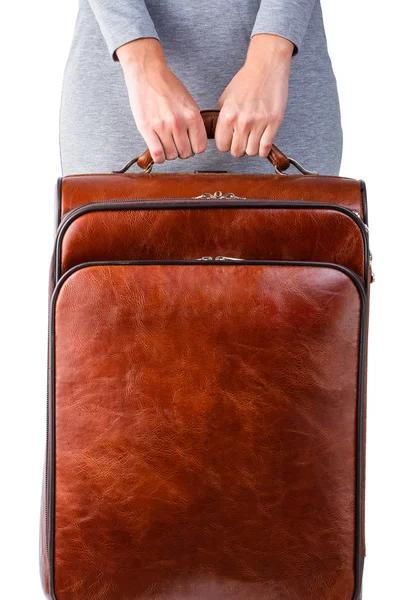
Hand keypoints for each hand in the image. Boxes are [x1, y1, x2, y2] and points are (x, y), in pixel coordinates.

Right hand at [117, 38, 206, 163]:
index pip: (200, 147)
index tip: (190, 145)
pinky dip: (159, 157)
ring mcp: (162, 126)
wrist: (147, 72)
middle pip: (185, 153)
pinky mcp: (147, 128)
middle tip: (176, 144)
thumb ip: (193, 122)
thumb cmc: (167, 85)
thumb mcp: (188, 102)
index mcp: (192, 115)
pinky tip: (158, 151)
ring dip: (169, 153)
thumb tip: (196, 142)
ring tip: (166, 144)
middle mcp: (178, 122)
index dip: (195, 148)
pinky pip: (157, 154)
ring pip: (171, 155)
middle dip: (181, 151)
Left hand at [215, 34, 292, 158]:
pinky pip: (265, 148)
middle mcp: (242, 121)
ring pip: (251, 152)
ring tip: (253, 139)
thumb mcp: (225, 98)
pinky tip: (262, 141)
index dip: (226, 144)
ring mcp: (259, 123)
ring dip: (251, 148)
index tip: (230, 140)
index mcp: (227, 115)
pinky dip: (263, 149)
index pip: (222, 146)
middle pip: (237, 152)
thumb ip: (222, 118)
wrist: (266, 67)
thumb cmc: (246, 81)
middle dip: (239, 148)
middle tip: (242, 140)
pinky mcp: (274, 122)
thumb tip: (221, 134)